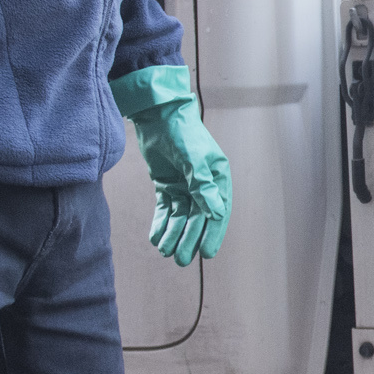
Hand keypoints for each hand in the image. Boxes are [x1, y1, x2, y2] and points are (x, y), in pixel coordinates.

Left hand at [113, 66, 230, 264]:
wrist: (158, 115)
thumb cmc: (182, 132)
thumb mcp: (193, 158)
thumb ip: (203, 185)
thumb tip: (216, 213)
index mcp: (218, 178)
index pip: (218, 212)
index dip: (212, 234)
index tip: (205, 253)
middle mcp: (204, 184)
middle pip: (198, 218)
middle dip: (189, 238)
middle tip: (180, 259)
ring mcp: (184, 185)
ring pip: (180, 216)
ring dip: (173, 234)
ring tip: (164, 251)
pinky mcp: (166, 184)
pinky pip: (165, 209)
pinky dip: (161, 223)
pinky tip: (155, 237)